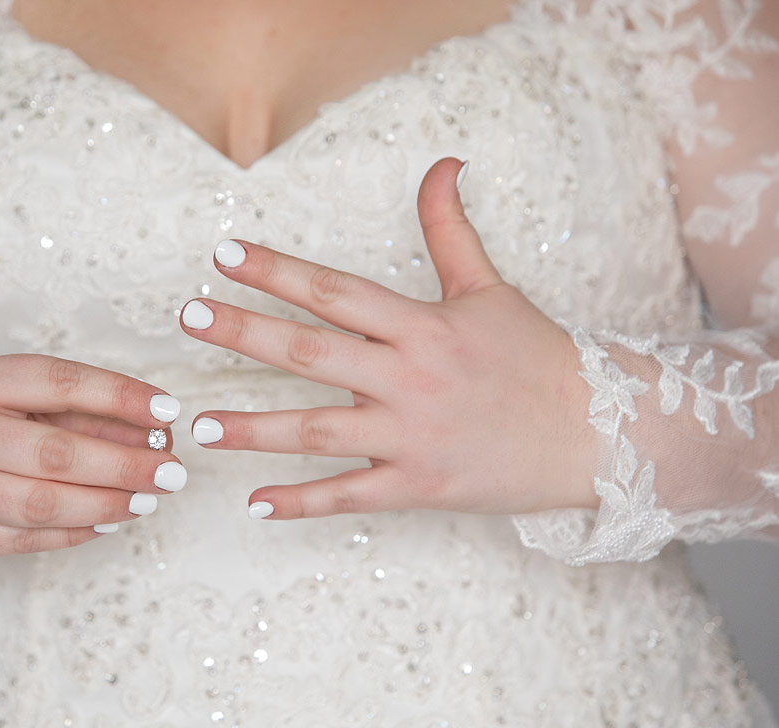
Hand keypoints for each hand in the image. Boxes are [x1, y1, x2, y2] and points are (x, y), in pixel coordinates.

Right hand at [0, 354, 185, 556]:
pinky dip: (74, 531)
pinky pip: (24, 538)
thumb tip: (149, 427)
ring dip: (108, 503)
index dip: (120, 396)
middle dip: (126, 464)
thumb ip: (66, 405)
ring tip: (149, 499)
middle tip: (173, 471)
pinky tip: (107, 522)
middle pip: (57, 453)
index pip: (57, 382)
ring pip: (44, 503)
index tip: (169, 411)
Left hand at [179, 157, 599, 519]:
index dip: (277, 271)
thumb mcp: (489, 288)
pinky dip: (302, 503)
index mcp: (422, 326)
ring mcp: (412, 436)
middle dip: (245, 333)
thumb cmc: (536, 358)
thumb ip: (450, 230)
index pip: (335, 291)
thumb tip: (441, 164)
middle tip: (188, 317)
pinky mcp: (420, 486)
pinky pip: (351, 495)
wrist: (597, 434)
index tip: (224, 255)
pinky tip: (255, 505)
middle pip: (311, 352)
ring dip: (254, 429)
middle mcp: (410, 377)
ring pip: (319, 430)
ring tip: (197, 425)